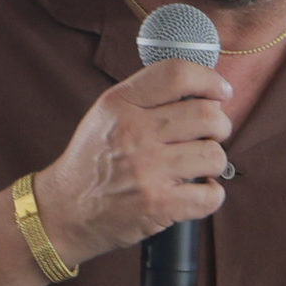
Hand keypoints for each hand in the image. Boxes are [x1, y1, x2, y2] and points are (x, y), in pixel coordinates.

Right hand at [32, 57, 234, 265]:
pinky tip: (194, 192)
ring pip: (215, 155)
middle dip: (220, 127)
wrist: (65, 211)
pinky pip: (212, 194)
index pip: (177, 74)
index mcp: (120, 104)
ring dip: (214, 162)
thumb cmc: (94, 161)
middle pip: (208, 115)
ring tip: (196, 167)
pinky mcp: (159, 204)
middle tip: (209, 137)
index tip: (221, 92)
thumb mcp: (107, 116)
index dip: (210, 80)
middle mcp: (133, 132)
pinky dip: (211, 195)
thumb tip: (205, 90)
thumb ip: (147, 98)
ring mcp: (147, 169)